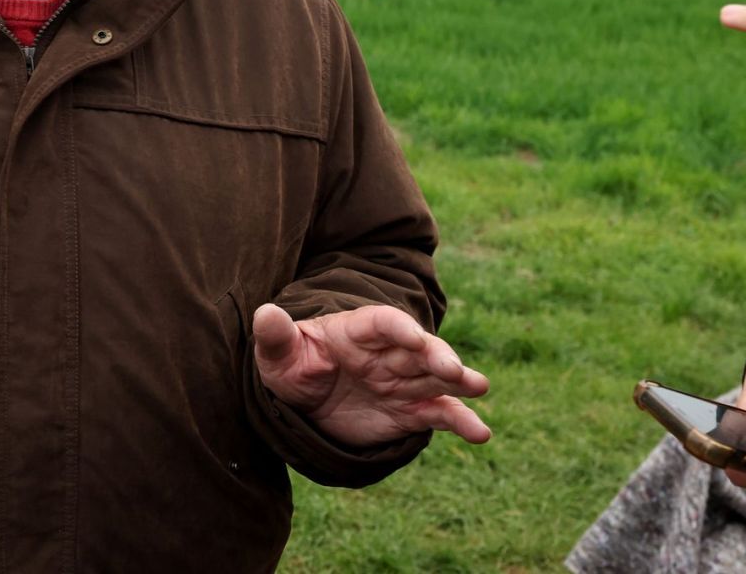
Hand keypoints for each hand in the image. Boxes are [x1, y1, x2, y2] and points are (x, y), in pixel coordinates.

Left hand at [251, 303, 489, 447]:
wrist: (304, 402)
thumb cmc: (291, 366)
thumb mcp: (278, 355)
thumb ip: (276, 336)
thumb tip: (264, 313)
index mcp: (356, 331)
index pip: (382, 323)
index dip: (399, 328)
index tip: (414, 337)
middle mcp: (387, 353)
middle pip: (419, 349)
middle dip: (437, 356)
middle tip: (454, 370)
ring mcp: (402, 381)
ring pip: (437, 378)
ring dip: (459, 382)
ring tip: (479, 387)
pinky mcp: (410, 411)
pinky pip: (439, 413)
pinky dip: (461, 421)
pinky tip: (480, 433)